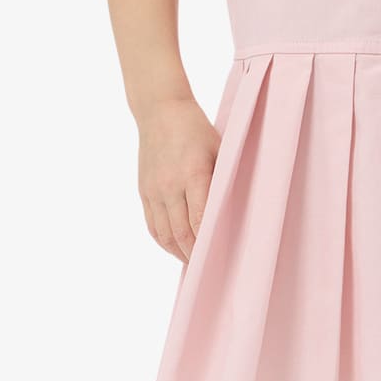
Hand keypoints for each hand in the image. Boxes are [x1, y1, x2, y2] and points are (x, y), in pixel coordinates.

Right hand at [135, 96, 220, 261]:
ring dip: (179, 253)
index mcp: (193, 174)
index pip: (200, 219)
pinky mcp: (144, 191)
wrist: (160, 111)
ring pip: (164, 234)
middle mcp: (170, 185)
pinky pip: (152, 225)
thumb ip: (224, 180)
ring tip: (195, 262)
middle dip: (196, 255)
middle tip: (211, 268)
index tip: (222, 257)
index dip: (209, 242)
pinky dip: (164, 242)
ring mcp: (154, 190)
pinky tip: (176, 248)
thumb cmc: (197, 130)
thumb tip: (236, 211)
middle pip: (181, 232)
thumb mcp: (220, 150)